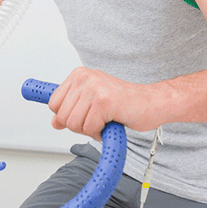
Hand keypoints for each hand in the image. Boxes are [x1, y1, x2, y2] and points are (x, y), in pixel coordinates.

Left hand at [48, 67, 162, 140]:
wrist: (152, 102)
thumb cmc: (124, 102)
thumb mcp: (91, 102)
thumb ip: (72, 109)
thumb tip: (55, 122)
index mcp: (79, 75)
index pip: (54, 103)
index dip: (66, 116)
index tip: (82, 115)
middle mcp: (84, 78)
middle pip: (62, 116)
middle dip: (79, 125)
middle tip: (97, 120)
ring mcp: (93, 88)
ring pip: (74, 124)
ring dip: (90, 130)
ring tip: (104, 121)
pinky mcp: (104, 102)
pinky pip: (89, 128)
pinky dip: (100, 133)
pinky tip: (110, 124)